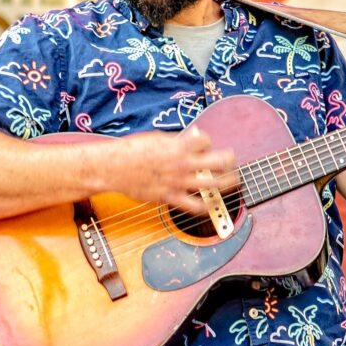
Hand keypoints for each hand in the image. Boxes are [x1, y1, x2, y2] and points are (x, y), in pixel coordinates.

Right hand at [103, 127, 237, 214]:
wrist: (113, 167)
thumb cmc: (132, 150)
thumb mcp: (157, 138)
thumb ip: (177, 140)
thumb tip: (193, 138)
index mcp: (178, 146)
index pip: (206, 141)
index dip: (207, 141)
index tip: (204, 145)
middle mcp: (182, 164)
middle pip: (219, 161)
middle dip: (230, 161)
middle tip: (231, 161)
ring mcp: (178, 182)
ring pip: (212, 185)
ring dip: (227, 183)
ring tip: (233, 181)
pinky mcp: (170, 197)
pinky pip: (194, 206)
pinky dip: (205, 207)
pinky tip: (211, 205)